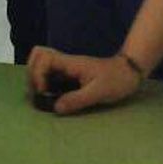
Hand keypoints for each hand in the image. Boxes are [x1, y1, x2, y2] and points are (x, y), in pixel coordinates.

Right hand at [26, 48, 140, 114]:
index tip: (43, 91)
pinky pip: (51, 74)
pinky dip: (45, 82)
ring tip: (42, 95)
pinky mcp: (70, 74)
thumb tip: (55, 108)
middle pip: (38, 55)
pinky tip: (51, 96)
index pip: (44, 58)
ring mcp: (67, 67)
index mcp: (70, 63)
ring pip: (42, 64)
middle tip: (38, 92)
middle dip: (32, 73)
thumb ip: (77, 99)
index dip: (37, 74)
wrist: (130, 72)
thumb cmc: (117, 80)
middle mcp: (66, 62)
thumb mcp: (99, 92)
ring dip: (37, 77)